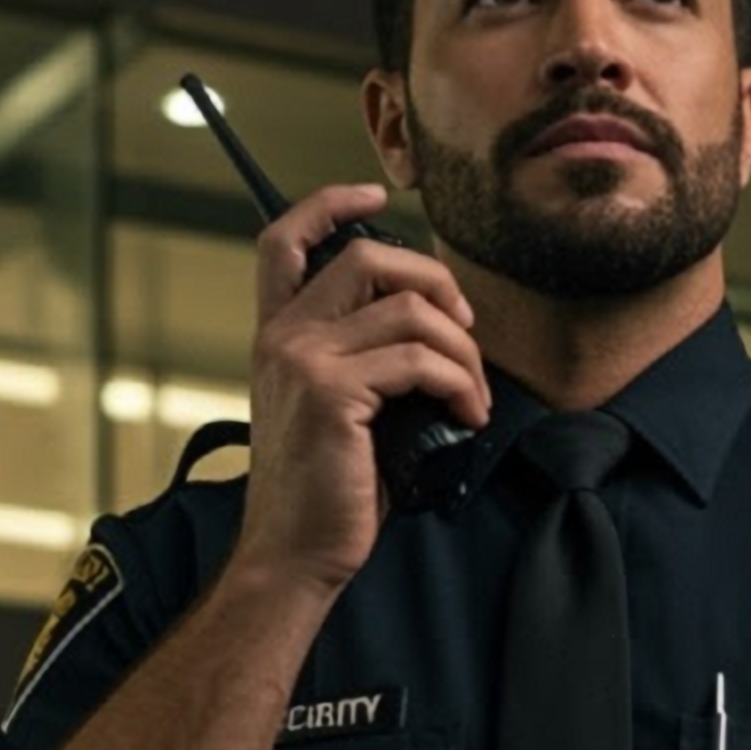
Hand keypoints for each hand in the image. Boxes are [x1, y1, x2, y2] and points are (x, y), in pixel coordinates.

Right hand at [228, 184, 490, 595]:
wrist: (295, 555)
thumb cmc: (327, 491)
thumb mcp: (336, 409)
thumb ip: (364, 359)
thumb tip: (438, 331)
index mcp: (276, 336)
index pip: (282, 241)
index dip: (329, 204)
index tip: (372, 195)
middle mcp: (282, 338)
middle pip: (366, 256)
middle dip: (433, 278)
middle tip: (464, 326)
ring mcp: (303, 361)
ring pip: (408, 310)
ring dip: (461, 349)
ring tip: (474, 393)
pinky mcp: (332, 393)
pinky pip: (420, 360)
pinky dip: (460, 382)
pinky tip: (469, 413)